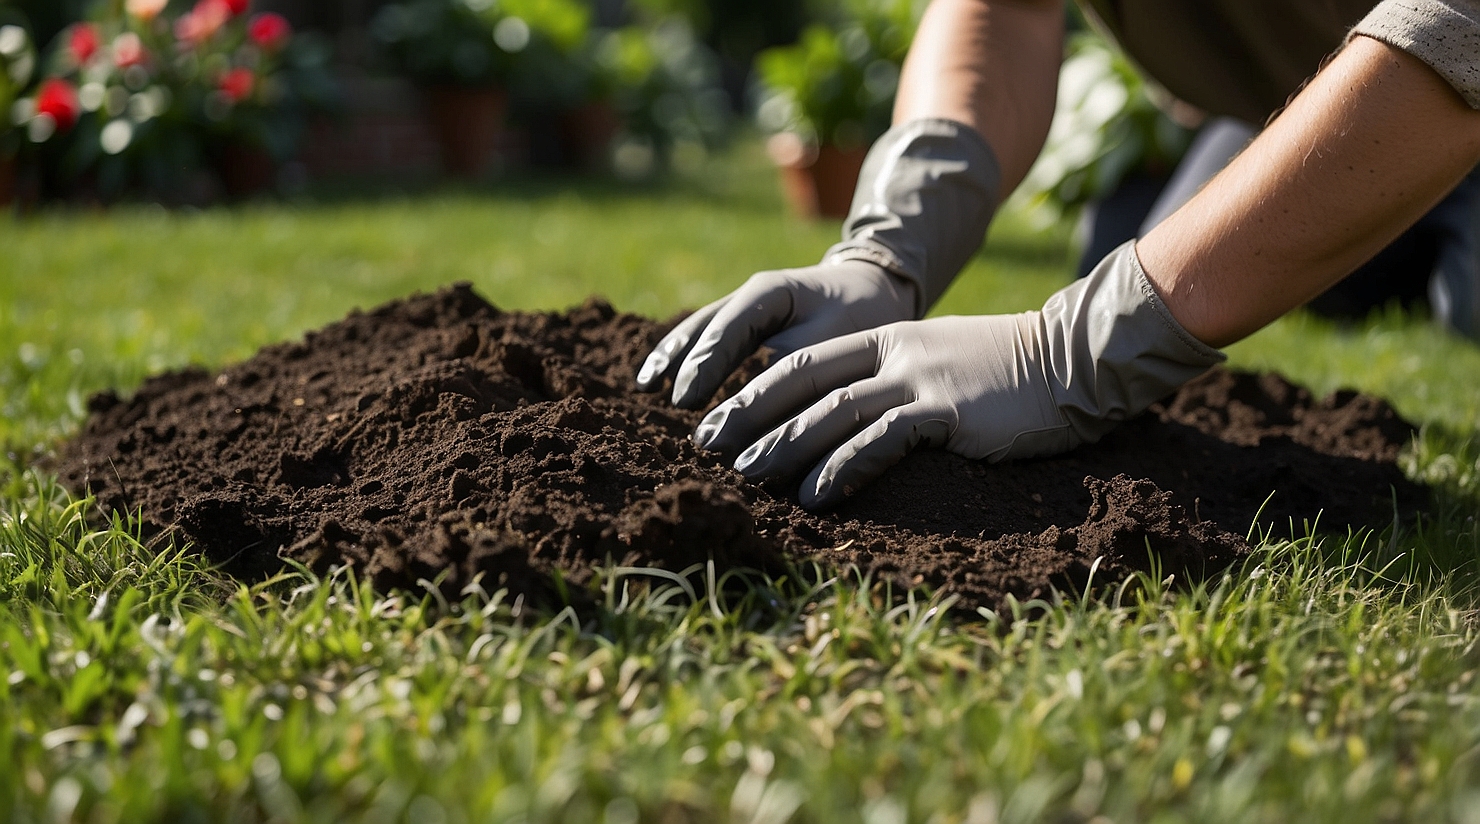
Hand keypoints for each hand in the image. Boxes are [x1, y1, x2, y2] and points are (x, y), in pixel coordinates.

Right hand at [635, 260, 917, 407]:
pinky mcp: (743, 321)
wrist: (873, 289)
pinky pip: (706, 336)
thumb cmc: (861, 316)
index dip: (705, 364)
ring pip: (697, 327)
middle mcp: (749, 293)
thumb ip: (797, 366)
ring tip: (645, 384)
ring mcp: (742, 304)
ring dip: (672, 356)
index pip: (729, 327)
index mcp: (771, 291)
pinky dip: (684, 357)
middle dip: (681, 362)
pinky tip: (658, 378)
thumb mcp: (838, 338)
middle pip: (703, 325)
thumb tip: (760, 404)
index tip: (685, 399)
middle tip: (661, 399)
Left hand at [692, 314, 1071, 507]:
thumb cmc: (1007, 372)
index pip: (802, 362)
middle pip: (802, 381)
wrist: (1073, 359)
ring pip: (833, 411)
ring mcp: (920, 379)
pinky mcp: (947, 410)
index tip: (717, 420)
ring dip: (784, 446)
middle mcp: (894, 353)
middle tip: (706, 449)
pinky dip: (842, 468)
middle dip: (749, 416)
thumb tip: (846, 422)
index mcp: (886, 339)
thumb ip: (894, 381)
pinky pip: (881, 439)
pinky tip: (814, 495)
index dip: (752, 391)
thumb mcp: (939, 362)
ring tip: (746, 476)